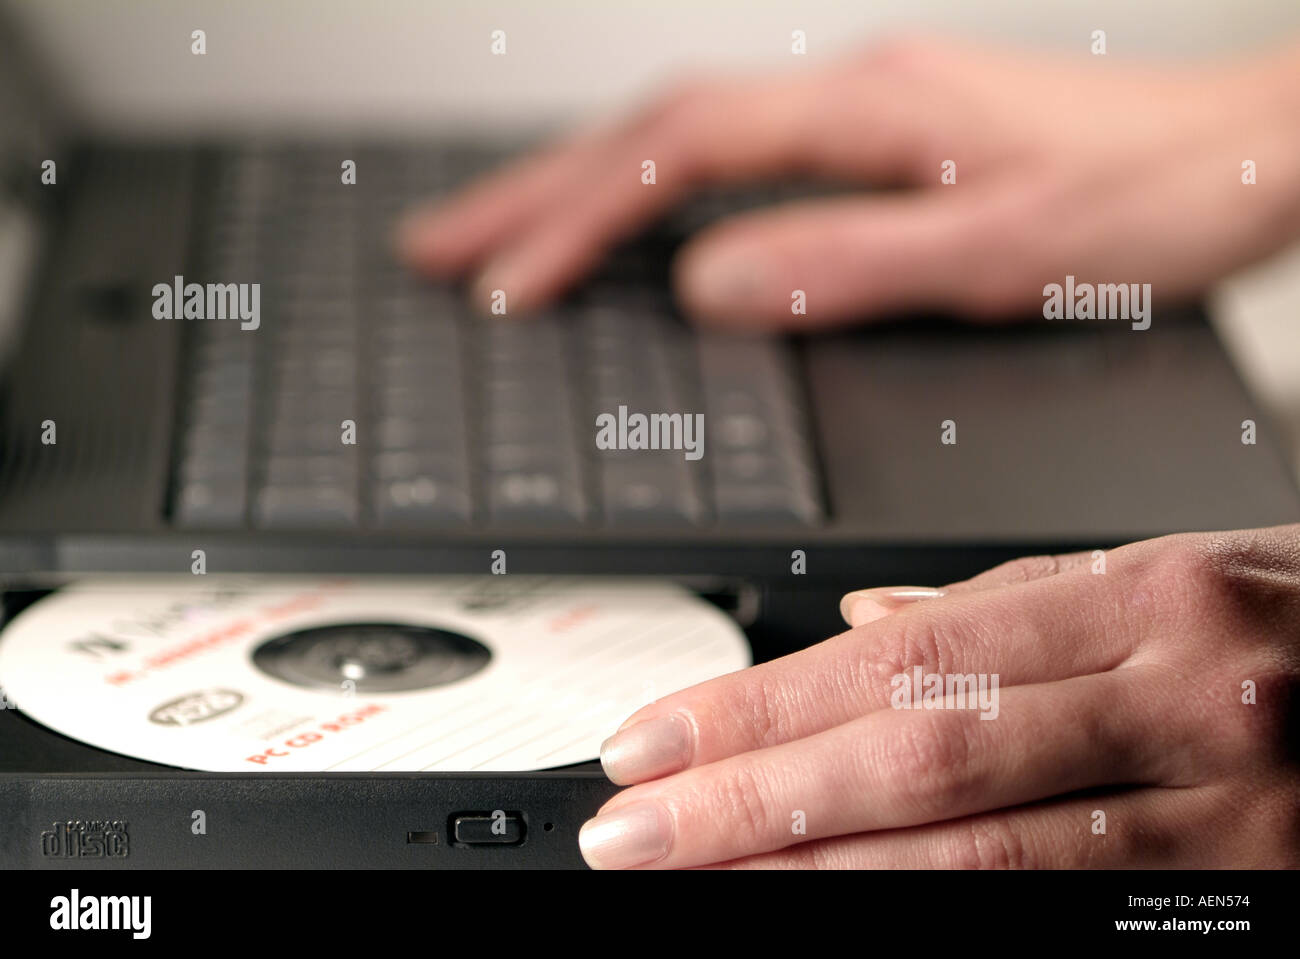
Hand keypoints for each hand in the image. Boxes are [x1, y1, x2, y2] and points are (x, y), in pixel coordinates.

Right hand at [399, 36, 1299, 329]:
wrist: (1250, 149)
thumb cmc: (1152, 196)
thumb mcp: (1000, 251)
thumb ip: (846, 267)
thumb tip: (712, 289)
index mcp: (866, 112)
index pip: (676, 159)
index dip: (576, 220)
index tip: (507, 286)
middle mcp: (850, 93)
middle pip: (650, 131)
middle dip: (533, 192)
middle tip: (436, 244)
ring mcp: (860, 110)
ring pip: (681, 139)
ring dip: (578, 186)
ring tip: (496, 235)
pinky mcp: (879, 138)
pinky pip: (730, 157)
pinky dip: (652, 193)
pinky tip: (626, 223)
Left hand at [578, 525, 1299, 867]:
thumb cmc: (1296, 623)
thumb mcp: (1165, 574)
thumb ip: (1005, 605)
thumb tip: (863, 619)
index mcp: (1146, 596)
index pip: (905, 656)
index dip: (763, 704)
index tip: (658, 737)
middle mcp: (1182, 698)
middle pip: (919, 755)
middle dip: (756, 797)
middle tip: (634, 825)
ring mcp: (1225, 811)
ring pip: (979, 853)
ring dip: (817, 869)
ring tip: (701, 875)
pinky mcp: (1245, 898)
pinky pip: (1059, 912)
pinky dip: (931, 908)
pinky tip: (839, 903)